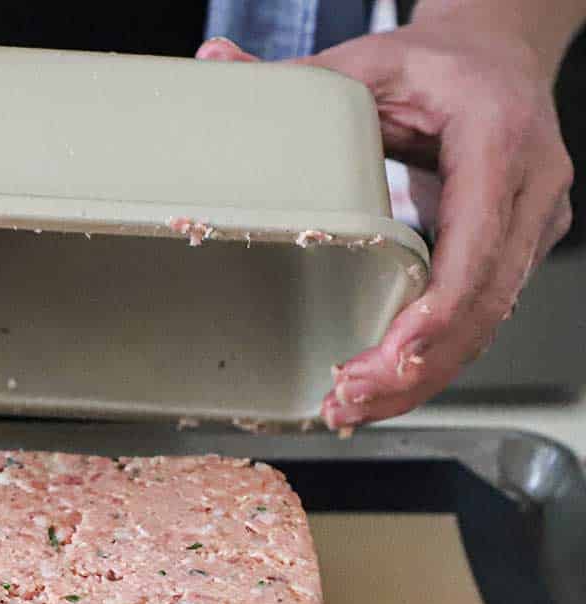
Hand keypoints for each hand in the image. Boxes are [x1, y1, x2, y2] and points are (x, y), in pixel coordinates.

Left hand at [199, 24, 573, 428]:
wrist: (499, 56)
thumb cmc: (438, 63)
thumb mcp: (369, 60)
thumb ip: (298, 79)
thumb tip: (214, 66)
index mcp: (498, 140)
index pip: (479, 242)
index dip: (440, 310)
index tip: (396, 353)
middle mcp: (528, 191)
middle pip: (483, 304)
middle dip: (418, 365)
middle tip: (348, 400)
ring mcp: (528, 228)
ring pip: (484, 326)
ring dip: (420, 378)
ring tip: (351, 409)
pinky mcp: (511, 254)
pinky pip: (476, 321)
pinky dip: (429, 361)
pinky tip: (380, 390)